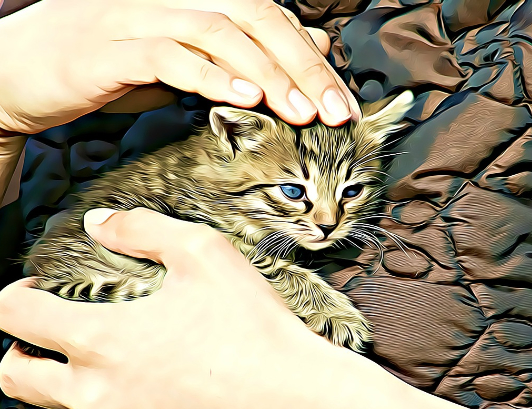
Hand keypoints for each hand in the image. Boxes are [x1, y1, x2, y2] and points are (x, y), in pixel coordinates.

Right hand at [0, 0, 358, 203]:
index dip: (310, 56)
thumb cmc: (109, 65)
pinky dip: (210, 76)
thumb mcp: (182, 61)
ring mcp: (139, 14)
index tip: (341, 101)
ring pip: (219, 31)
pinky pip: (169, 56)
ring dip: (267, 73)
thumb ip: (236, 56)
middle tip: (337, 112)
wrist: (22, 70)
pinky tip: (243, 101)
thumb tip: (297, 55)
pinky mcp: (110, 46)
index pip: (269, 16)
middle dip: (303, 66)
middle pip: (256, 16)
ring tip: (303, 113)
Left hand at [0, 208, 498, 408]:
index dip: (12, 294)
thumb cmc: (254, 329)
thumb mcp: (204, 254)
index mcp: (103, 339)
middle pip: (11, 373)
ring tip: (66, 364)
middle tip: (42, 326)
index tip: (31, 288)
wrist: (294, 401)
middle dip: (15, 343)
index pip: (15, 316)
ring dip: (39, 384)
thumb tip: (101, 222)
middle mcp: (95, 393)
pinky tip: (99, 398)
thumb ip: (143, 229)